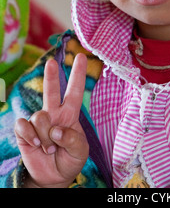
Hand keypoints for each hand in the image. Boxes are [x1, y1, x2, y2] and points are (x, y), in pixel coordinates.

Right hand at [14, 53, 88, 187]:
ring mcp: (38, 121)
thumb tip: (56, 129)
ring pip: (40, 116)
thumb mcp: (80, 151)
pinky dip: (31, 136)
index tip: (80, 56)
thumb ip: (73, 139)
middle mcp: (54, 114)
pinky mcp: (24, 131)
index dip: (78, 74)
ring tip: (49, 148)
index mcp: (70, 114)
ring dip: (45, 136)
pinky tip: (36, 145)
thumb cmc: (70, 160)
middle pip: (52, 90)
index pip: (75, 91)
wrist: (53, 177)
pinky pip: (24, 125)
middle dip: (51, 76)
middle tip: (52, 62)